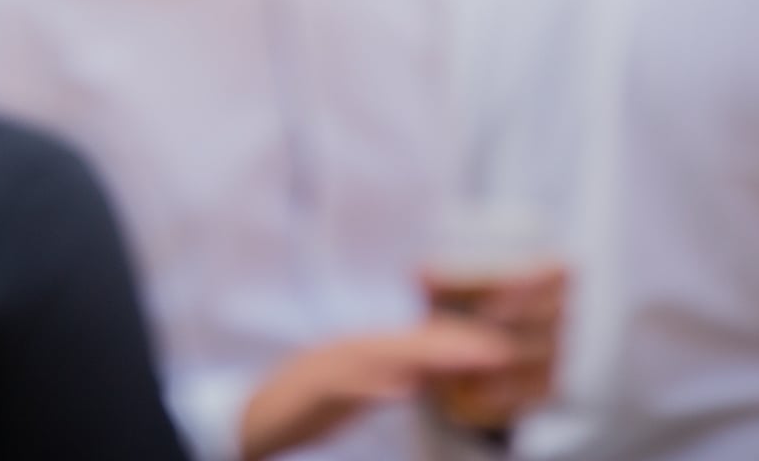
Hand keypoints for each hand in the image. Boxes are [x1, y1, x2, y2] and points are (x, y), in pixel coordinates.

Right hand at [238, 322, 517, 459]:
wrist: (254, 416)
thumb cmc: (311, 405)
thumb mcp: (362, 388)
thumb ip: (397, 379)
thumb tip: (437, 376)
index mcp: (368, 353)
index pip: (420, 344)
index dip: (461, 342)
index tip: (504, 348)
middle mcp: (353, 353)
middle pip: (409, 345)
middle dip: (455, 347)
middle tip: (499, 352)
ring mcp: (332, 369)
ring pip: (381, 359)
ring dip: (423, 358)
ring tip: (460, 360)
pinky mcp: (312, 393)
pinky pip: (344, 389)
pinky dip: (372, 387)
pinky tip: (398, 389)